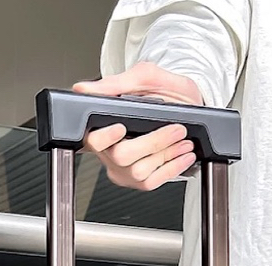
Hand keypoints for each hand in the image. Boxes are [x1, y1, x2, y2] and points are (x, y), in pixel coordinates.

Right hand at [73, 62, 202, 190]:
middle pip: (120, 156)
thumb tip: (83, 89)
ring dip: (167, 155)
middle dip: (153, 142)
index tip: (120, 128)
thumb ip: (115, 83)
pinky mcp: (138, 180)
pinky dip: (172, 169)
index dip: (104, 137)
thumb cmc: (165, 92)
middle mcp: (109, 151)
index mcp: (103, 127)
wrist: (188, 107)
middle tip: (176, 130)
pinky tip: (183, 156)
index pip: (92, 139)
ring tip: (184, 141)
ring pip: (138, 171)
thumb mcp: (143, 77)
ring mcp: (123, 169)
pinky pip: (151, 183)